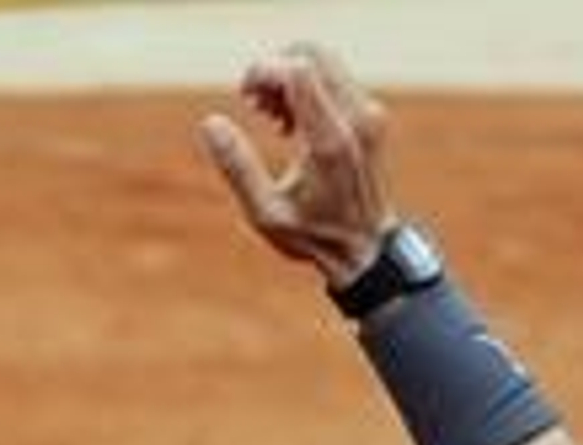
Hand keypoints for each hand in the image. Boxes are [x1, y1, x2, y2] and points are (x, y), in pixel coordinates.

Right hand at [199, 42, 395, 286]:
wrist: (368, 251)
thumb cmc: (316, 237)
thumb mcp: (267, 214)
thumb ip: (238, 168)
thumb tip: (211, 123)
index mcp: (330, 142)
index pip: (297, 71)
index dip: (264, 71)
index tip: (246, 97)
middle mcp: (356, 120)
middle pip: (312, 54)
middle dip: (275, 69)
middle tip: (256, 105)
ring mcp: (369, 116)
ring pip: (323, 63)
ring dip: (289, 78)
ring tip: (271, 119)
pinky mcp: (371, 117)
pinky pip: (334, 80)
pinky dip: (306, 89)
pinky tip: (290, 125)